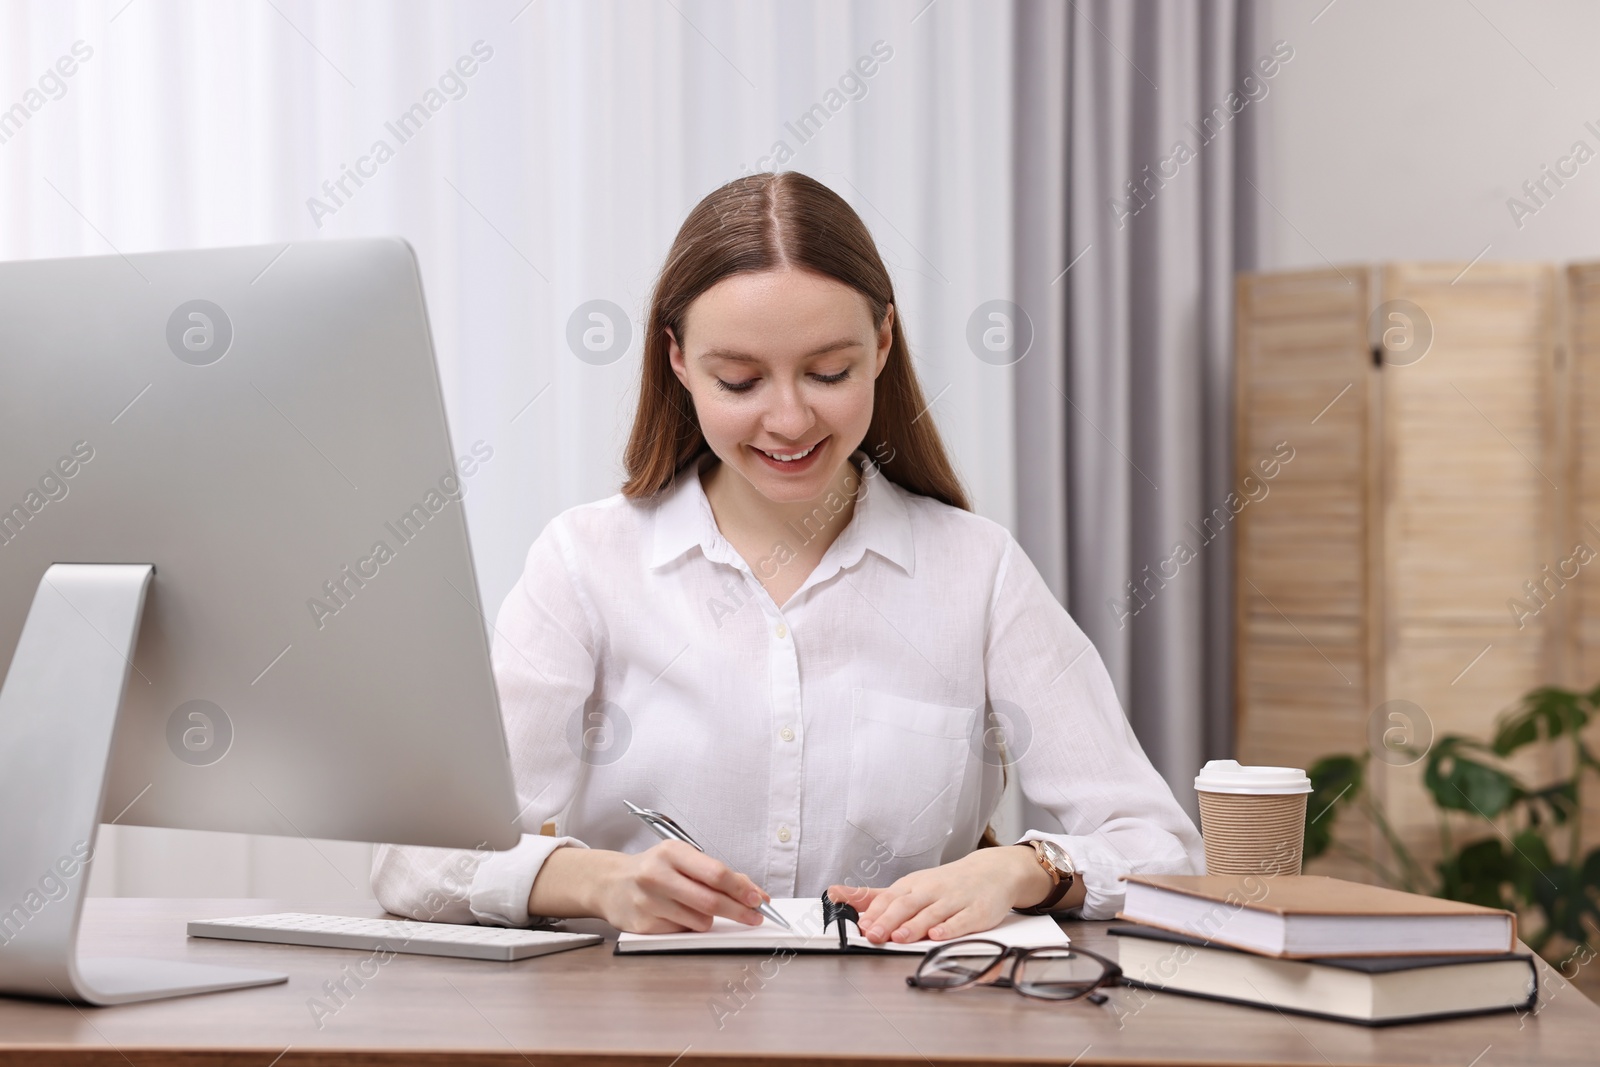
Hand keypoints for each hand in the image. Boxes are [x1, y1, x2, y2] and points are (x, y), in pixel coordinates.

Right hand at [595, 840, 771, 933]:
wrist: (610, 884)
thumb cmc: (654, 870)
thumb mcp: (682, 860)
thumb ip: (717, 874)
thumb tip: (753, 892)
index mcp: (671, 852)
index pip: (715, 873)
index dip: (741, 888)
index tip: (758, 899)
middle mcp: (657, 875)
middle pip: (710, 900)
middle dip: (739, 911)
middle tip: (754, 916)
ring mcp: (648, 902)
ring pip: (700, 921)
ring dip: (709, 919)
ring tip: (695, 907)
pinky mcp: (643, 926)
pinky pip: (682, 932)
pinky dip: (689, 926)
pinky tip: (676, 914)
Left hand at [827, 845, 1050, 944]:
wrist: (991, 872)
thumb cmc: (945, 883)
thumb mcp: (908, 886)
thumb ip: (873, 896)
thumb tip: (835, 895)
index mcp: (912, 885)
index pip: (889, 897)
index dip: (874, 912)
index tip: (860, 925)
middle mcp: (931, 891)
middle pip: (906, 905)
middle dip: (889, 920)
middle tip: (873, 935)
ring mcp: (954, 900)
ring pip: (932, 913)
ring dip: (915, 925)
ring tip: (899, 937)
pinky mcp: (976, 911)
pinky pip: (962, 920)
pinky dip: (950, 927)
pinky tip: (938, 935)